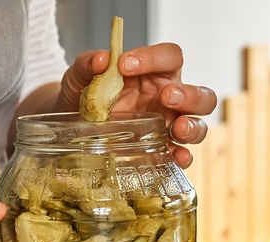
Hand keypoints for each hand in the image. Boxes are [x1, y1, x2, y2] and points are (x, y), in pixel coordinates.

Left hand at [59, 43, 217, 167]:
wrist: (69, 122)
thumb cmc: (82, 94)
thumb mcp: (79, 76)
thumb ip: (86, 64)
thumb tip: (102, 59)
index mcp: (154, 73)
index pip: (170, 57)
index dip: (154, 57)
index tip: (125, 65)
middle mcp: (167, 99)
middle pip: (200, 94)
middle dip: (189, 95)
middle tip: (167, 96)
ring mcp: (167, 126)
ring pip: (198, 125)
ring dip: (192, 126)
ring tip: (176, 128)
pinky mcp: (159, 149)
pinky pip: (181, 154)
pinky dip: (182, 156)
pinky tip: (175, 156)